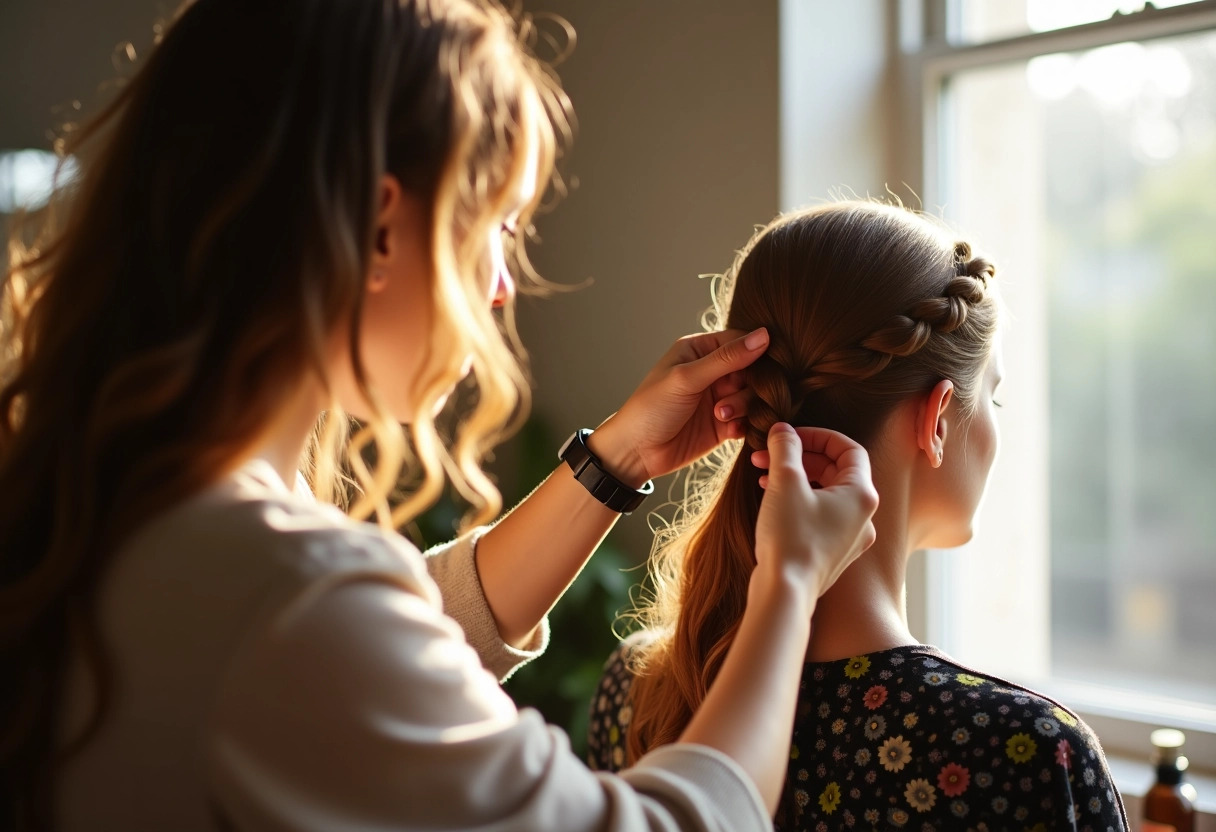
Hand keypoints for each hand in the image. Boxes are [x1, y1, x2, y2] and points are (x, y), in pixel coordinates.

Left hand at [586, 328, 769, 486]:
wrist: (636, 452)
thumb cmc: (651, 408)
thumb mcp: (687, 378)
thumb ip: (726, 358)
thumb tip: (764, 335)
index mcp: (700, 350)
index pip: (741, 340)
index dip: (756, 351)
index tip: (765, 365)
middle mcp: (713, 372)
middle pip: (753, 369)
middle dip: (750, 384)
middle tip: (731, 396)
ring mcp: (720, 398)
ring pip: (753, 395)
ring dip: (743, 405)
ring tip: (720, 416)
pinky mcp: (724, 424)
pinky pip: (749, 420)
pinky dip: (745, 425)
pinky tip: (729, 430)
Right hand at [751, 423, 877, 597]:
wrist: (786, 592)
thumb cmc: (790, 537)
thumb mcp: (785, 482)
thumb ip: (785, 448)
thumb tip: (783, 430)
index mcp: (862, 494)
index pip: (848, 448)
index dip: (817, 436)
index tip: (790, 436)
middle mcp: (864, 516)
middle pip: (837, 470)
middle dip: (800, 457)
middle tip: (768, 454)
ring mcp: (851, 538)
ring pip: (827, 493)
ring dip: (797, 478)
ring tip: (764, 475)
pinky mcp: (834, 554)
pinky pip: (821, 516)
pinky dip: (800, 501)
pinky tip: (773, 501)